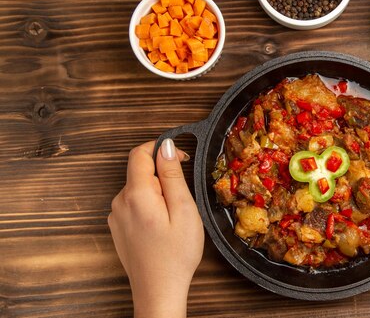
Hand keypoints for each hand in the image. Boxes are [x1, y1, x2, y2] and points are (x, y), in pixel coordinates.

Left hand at [108, 139, 203, 317]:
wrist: (158, 291)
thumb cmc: (176, 255)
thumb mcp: (184, 210)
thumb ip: (172, 175)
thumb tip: (166, 147)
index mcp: (136, 195)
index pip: (139, 153)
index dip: (161, 148)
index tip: (181, 158)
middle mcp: (120, 202)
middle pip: (140, 172)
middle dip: (163, 176)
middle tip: (182, 200)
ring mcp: (116, 216)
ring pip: (138, 188)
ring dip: (157, 193)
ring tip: (174, 218)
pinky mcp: (118, 227)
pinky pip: (134, 204)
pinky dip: (150, 206)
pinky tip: (163, 227)